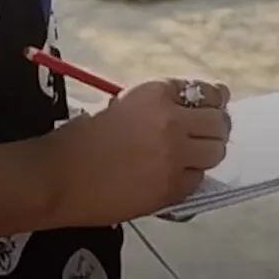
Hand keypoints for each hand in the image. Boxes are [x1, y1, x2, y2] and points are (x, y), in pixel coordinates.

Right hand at [44, 77, 231, 226]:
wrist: (59, 176)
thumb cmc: (79, 139)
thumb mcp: (121, 106)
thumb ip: (155, 107)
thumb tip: (184, 113)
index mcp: (155, 93)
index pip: (205, 91)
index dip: (213, 99)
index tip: (215, 104)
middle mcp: (171, 121)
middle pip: (219, 121)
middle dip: (216, 126)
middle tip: (207, 133)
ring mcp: (174, 156)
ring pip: (216, 151)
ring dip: (207, 152)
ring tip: (192, 155)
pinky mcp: (171, 188)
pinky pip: (197, 179)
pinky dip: (189, 178)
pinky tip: (173, 176)